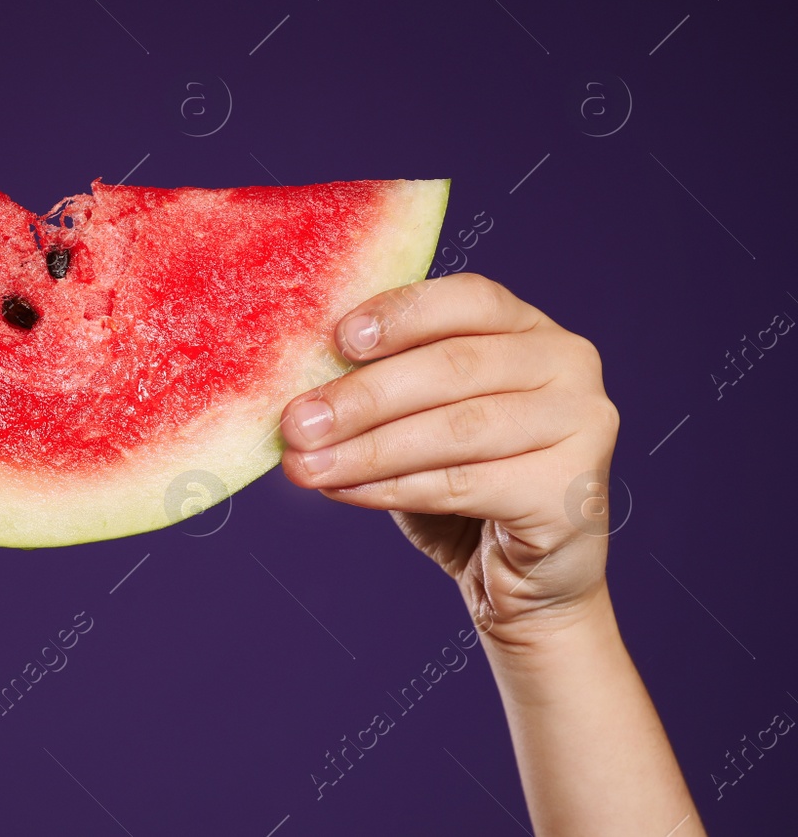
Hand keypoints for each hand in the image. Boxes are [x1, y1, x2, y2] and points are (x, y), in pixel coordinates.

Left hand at [278, 273, 620, 647]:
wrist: (521, 581)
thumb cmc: (462, 485)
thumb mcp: (421, 420)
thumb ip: (385, 386)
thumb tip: (303, 385)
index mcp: (530, 328)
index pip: (470, 298)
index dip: (402, 314)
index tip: (338, 339)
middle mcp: (568, 365)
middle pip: (454, 367)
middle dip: (363, 397)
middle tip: (295, 422)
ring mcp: (583, 425)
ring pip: (456, 429)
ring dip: (367, 449)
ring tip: (305, 466)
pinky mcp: (571, 491)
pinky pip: (465, 484)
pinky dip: (394, 488)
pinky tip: (345, 491)